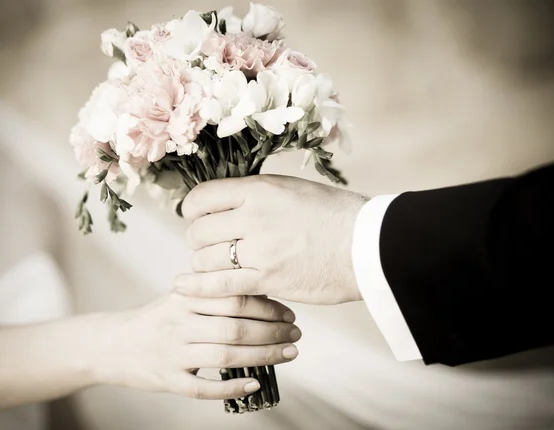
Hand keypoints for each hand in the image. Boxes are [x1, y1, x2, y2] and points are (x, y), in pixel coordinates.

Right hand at [91, 292, 300, 399]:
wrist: (112, 345)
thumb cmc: (155, 320)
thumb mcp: (179, 298)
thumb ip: (212, 295)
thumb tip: (262, 297)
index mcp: (184, 297)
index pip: (234, 299)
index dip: (268, 308)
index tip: (289, 314)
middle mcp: (178, 323)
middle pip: (235, 327)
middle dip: (272, 333)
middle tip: (295, 336)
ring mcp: (172, 353)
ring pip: (225, 355)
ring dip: (263, 356)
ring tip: (288, 354)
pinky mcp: (167, 380)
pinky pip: (203, 387)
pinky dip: (231, 386)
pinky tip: (254, 384)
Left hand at [175, 175, 367, 304]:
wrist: (369, 246)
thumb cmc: (338, 215)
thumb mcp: (294, 189)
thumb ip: (258, 195)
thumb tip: (228, 202)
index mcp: (260, 189)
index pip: (203, 197)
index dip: (193, 209)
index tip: (197, 217)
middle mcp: (254, 216)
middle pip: (198, 231)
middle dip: (199, 240)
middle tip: (212, 245)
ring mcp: (260, 250)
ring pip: (205, 259)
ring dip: (204, 264)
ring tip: (216, 265)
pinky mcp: (267, 280)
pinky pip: (219, 286)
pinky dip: (198, 287)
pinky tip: (184, 287)